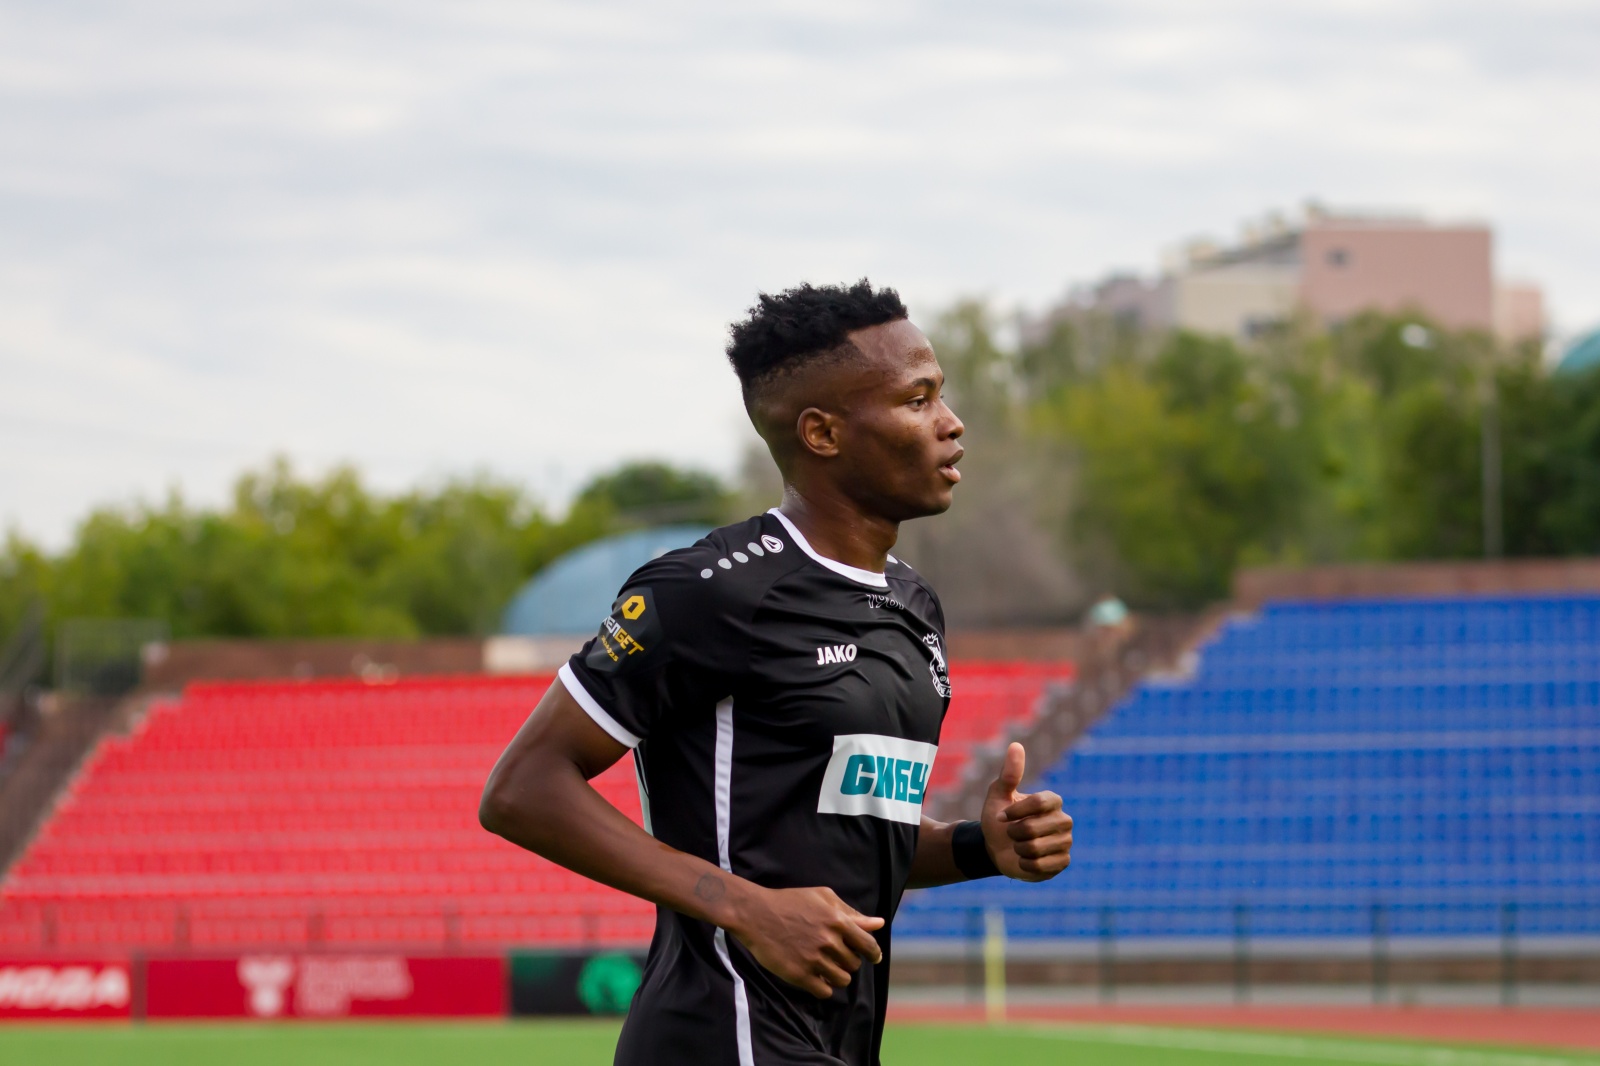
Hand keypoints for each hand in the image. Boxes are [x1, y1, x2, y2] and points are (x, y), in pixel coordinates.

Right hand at [726, 885, 883, 998]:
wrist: (755, 914)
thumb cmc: (790, 902)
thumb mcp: (822, 898)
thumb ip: (851, 912)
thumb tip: (878, 923)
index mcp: (838, 921)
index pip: (869, 946)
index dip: (873, 954)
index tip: (873, 957)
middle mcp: (829, 942)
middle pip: (854, 964)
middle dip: (847, 961)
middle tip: (834, 955)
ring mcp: (814, 960)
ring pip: (842, 980)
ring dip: (837, 975)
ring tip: (825, 966)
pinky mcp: (799, 975)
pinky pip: (824, 991)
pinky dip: (822, 987)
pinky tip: (815, 976)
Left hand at [981, 742, 1072, 881]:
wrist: (997, 849)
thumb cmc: (1000, 819)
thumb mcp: (998, 795)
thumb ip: (1009, 774)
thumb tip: (1016, 745)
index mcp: (1052, 800)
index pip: (1039, 802)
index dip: (1016, 811)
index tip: (1001, 817)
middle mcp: (1064, 820)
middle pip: (1034, 828)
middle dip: (1014, 832)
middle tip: (1011, 834)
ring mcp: (1066, 842)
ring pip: (1036, 848)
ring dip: (1018, 849)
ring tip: (1018, 846)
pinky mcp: (1063, 862)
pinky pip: (1041, 866)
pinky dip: (1025, 865)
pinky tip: (1024, 860)